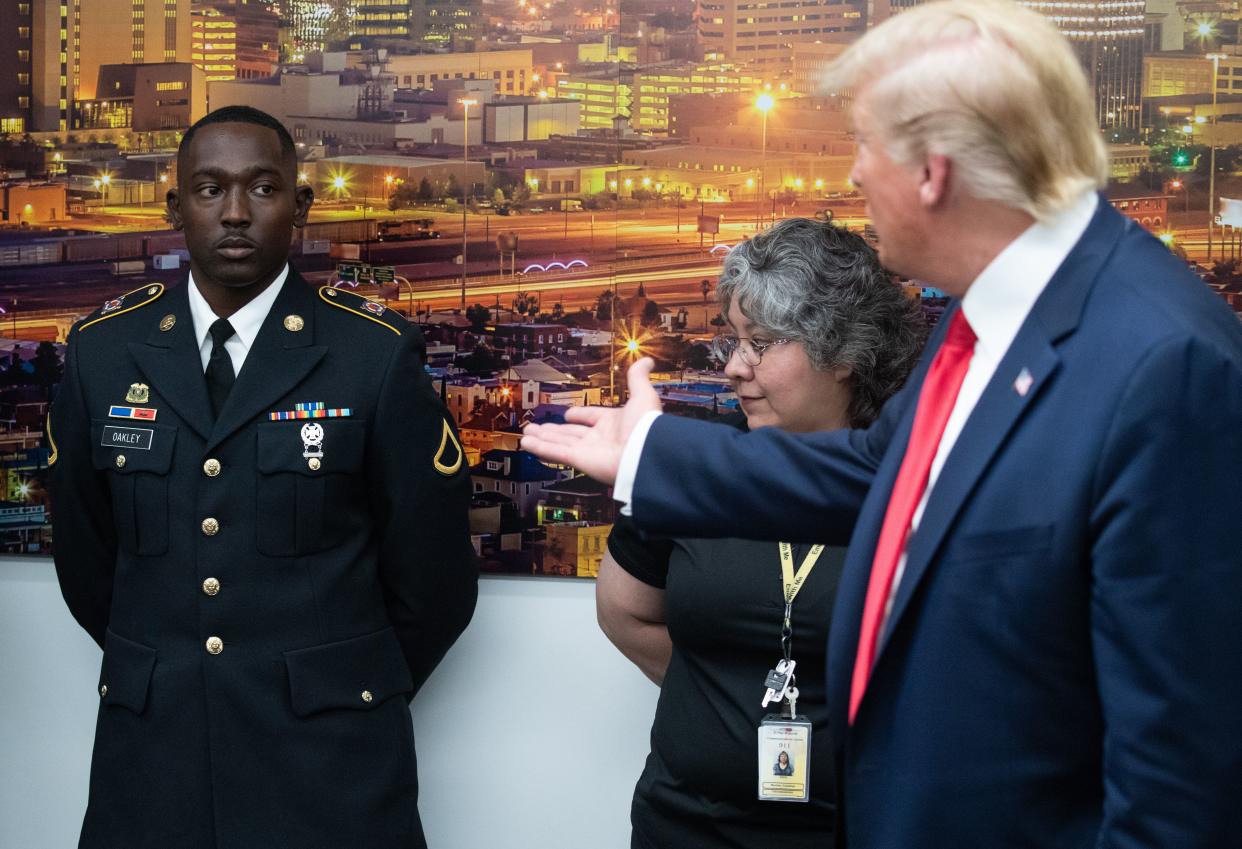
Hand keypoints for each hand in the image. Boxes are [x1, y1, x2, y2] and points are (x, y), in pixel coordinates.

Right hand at [521, 357, 660, 484]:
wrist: (645, 452)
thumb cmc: (646, 427)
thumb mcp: (642, 395)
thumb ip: (638, 378)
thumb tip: (647, 360)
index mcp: (614, 423)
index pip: (592, 417)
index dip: (580, 415)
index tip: (569, 414)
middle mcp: (601, 438)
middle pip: (571, 433)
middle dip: (554, 430)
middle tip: (539, 426)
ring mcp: (590, 450)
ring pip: (560, 443)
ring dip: (543, 438)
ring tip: (527, 433)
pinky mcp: (580, 460)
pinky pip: (557, 453)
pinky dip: (541, 448)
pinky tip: (528, 443)